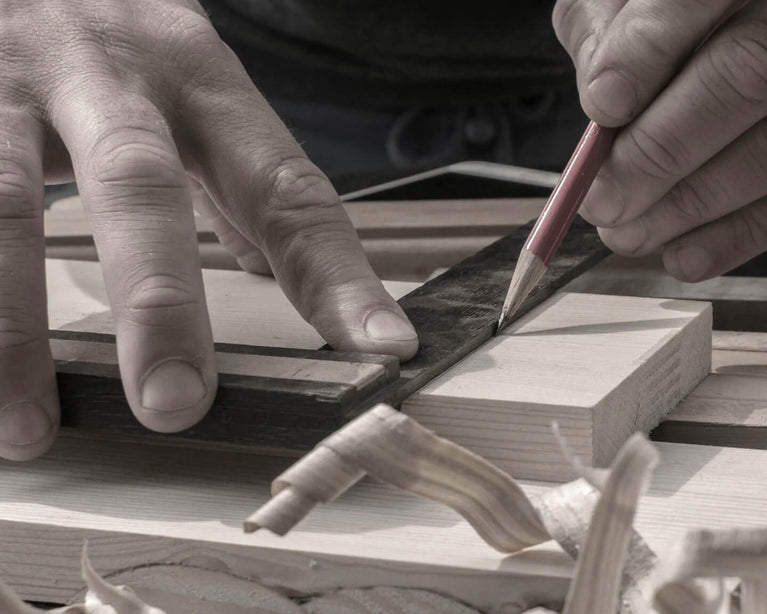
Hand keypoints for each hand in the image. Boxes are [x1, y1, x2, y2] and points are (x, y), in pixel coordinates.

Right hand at [0, 0, 416, 459]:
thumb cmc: (112, 38)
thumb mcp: (189, 85)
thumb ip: (234, 175)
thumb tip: (276, 266)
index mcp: (203, 79)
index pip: (287, 186)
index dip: (336, 274)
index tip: (382, 349)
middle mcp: (112, 69)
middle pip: (142, 184)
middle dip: (158, 301)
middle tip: (173, 407)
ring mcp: (10, 77)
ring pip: (5, 201)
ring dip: (13, 327)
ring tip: (28, 427)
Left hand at [553, 0, 766, 280]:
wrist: (739, 25)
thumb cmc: (671, 18)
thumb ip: (608, 31)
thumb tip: (603, 96)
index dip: (647, 54)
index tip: (604, 108)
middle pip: (749, 74)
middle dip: (661, 152)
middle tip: (604, 201)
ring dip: (694, 204)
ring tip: (627, 233)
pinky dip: (742, 234)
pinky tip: (684, 256)